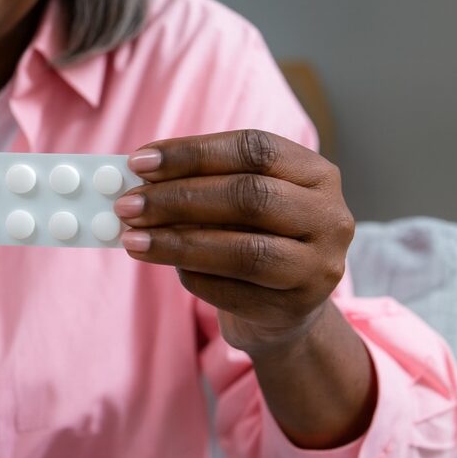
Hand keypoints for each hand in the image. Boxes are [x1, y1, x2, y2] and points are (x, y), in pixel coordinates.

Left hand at [115, 129, 354, 354]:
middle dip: (177, 199)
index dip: (192, 153)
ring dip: (176, 243)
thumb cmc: (249, 238)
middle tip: (126, 205)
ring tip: (131, 239)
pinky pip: (232, 291)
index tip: (138, 163)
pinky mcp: (296, 308)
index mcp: (315, 173)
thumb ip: (197, 185)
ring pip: (243, 251)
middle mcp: (330, 217)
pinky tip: (165, 266)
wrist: (283, 308)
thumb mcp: (235, 202)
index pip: (253, 149)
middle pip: (249, 197)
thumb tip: (136, 181)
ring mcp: (320, 267)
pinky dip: (191, 276)